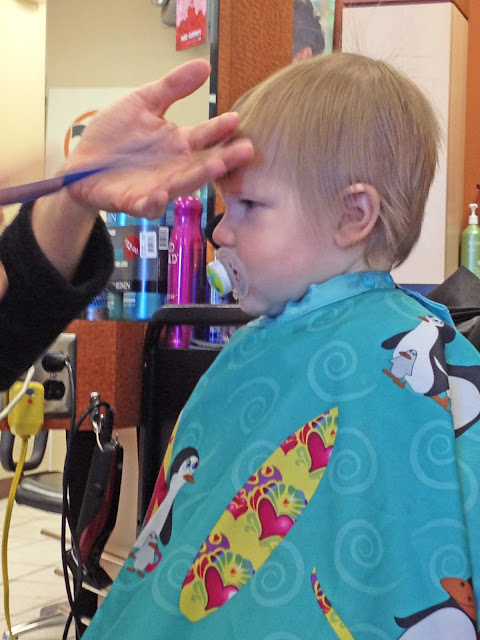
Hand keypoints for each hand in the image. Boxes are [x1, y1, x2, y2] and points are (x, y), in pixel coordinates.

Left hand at [65, 59, 253, 217]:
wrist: (82, 163)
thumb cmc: (115, 135)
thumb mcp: (143, 103)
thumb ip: (173, 88)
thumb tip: (204, 66)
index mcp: (179, 143)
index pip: (205, 136)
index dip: (220, 129)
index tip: (235, 119)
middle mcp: (175, 167)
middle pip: (203, 163)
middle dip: (224, 158)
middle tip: (245, 149)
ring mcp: (158, 186)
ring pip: (183, 184)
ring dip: (200, 176)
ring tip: (216, 166)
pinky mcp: (136, 202)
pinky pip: (149, 205)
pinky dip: (155, 202)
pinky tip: (162, 193)